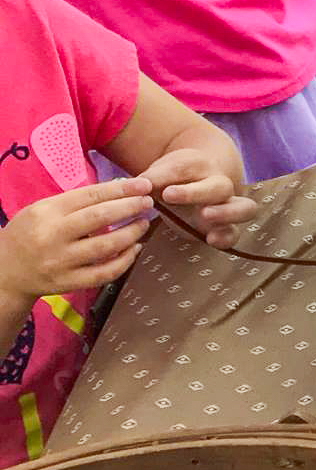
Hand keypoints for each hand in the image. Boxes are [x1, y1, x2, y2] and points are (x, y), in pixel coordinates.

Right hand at [0, 177, 154, 301]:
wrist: (5, 273)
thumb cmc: (29, 234)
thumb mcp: (42, 210)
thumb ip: (75, 202)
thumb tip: (119, 190)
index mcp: (46, 212)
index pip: (90, 196)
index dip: (121, 189)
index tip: (144, 185)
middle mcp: (53, 236)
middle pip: (100, 218)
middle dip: (130, 207)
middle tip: (148, 202)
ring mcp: (60, 262)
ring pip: (105, 246)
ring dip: (131, 233)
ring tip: (144, 223)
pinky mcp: (67, 283)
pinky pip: (103, 273)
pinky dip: (124, 261)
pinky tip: (135, 249)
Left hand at [134, 148, 257, 248]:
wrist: (194, 182)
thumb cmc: (172, 179)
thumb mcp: (158, 174)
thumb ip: (149, 179)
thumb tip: (139, 186)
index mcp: (200, 166)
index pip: (185, 168)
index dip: (167, 176)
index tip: (148, 184)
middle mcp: (219, 184)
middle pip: (220, 186)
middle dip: (196, 192)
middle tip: (171, 195)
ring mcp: (227, 206)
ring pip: (245, 207)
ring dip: (226, 212)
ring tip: (206, 215)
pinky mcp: (225, 227)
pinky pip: (235, 233)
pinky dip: (226, 237)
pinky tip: (211, 240)